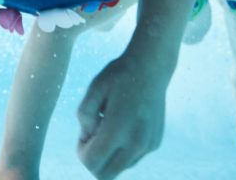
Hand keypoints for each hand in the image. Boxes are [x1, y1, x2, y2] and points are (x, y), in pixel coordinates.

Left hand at [76, 53, 168, 178]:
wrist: (151, 67)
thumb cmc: (118, 76)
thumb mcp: (93, 89)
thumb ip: (83, 116)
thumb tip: (88, 138)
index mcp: (118, 129)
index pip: (91, 163)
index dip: (81, 152)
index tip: (84, 133)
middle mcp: (136, 142)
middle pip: (106, 175)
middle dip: (94, 160)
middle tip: (94, 134)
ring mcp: (148, 145)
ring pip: (120, 168)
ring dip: (110, 154)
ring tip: (110, 125)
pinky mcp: (154, 143)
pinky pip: (132, 157)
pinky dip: (123, 147)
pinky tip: (124, 123)